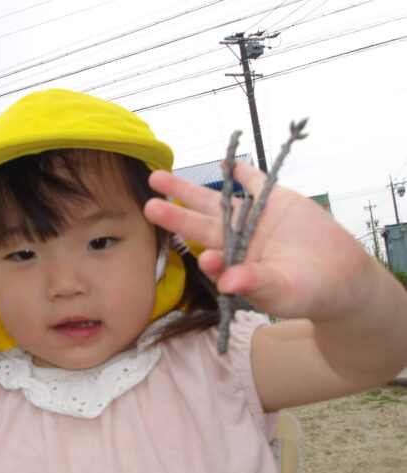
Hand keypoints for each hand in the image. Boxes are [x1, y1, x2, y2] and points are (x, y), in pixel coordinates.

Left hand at [143, 161, 375, 322]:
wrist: (340, 278)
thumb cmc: (307, 295)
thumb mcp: (281, 291)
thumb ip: (254, 283)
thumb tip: (226, 282)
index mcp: (233, 265)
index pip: (212, 258)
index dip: (205, 256)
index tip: (204, 257)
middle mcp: (235, 241)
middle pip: (199, 224)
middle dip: (174, 214)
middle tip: (148, 206)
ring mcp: (252, 219)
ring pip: (214, 201)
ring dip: (188, 190)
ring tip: (159, 178)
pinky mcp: (275, 201)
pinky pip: (255, 183)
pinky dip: (242, 172)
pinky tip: (224, 162)